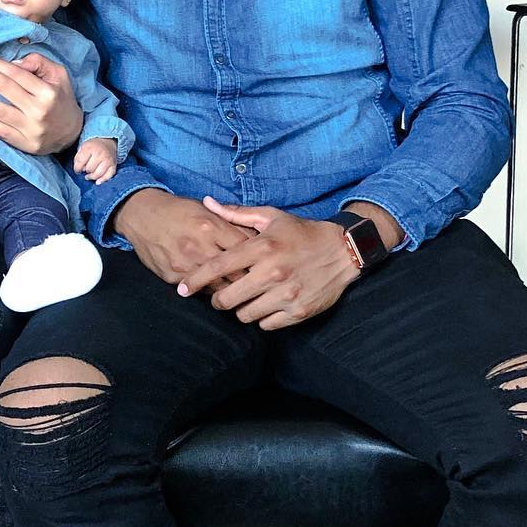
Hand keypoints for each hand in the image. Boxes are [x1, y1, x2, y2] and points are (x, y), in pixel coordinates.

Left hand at [0, 53, 82, 153]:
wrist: (72, 132)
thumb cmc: (61, 99)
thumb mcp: (59, 75)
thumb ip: (38, 63)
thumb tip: (13, 63)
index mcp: (47, 93)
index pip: (16, 75)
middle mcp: (38, 111)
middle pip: (5, 89)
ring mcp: (30, 130)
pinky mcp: (24, 144)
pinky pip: (0, 131)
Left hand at [73, 137, 117, 183]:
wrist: (107, 142)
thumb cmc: (93, 147)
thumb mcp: (82, 148)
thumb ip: (78, 159)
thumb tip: (80, 171)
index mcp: (90, 148)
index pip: (80, 162)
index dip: (77, 169)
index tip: (77, 170)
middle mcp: (100, 153)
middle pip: (89, 169)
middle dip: (86, 171)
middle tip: (86, 169)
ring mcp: (107, 160)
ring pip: (98, 174)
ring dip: (92, 177)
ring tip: (89, 176)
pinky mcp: (113, 165)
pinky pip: (108, 176)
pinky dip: (102, 180)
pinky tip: (97, 182)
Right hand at [113, 189, 251, 285]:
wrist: (141, 215)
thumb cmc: (177, 211)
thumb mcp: (206, 210)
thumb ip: (230, 223)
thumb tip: (256, 238)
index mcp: (210, 227)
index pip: (246, 248)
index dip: (258, 256)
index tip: (264, 260)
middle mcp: (198, 248)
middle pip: (236, 272)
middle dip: (249, 277)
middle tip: (258, 279)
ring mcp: (184, 265)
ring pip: (219, 286)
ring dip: (231, 287)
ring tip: (240, 287)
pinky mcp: (172, 277)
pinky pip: (200, 290)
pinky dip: (210, 288)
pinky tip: (216, 285)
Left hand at [176, 197, 358, 329]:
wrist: (344, 251)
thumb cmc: (302, 233)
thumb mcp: (271, 217)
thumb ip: (236, 214)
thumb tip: (207, 202)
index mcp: (262, 248)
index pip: (218, 267)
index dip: (195, 279)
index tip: (182, 289)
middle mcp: (272, 272)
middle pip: (227, 298)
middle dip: (218, 299)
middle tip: (220, 296)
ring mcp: (286, 294)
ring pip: (245, 315)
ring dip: (241, 309)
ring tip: (246, 299)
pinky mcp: (298, 311)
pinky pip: (266, 324)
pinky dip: (262, 318)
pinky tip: (266, 305)